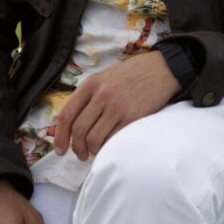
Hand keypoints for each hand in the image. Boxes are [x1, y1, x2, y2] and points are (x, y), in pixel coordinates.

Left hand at [54, 50, 179, 159]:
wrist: (164, 68)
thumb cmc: (134, 74)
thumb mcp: (106, 76)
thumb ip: (90, 95)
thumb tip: (74, 121)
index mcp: (91, 84)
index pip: (66, 115)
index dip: (60, 136)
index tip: (60, 149)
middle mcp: (102, 95)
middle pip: (78, 130)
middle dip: (77, 148)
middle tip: (81, 155)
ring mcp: (117, 106)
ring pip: (94, 138)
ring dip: (92, 150)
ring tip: (96, 152)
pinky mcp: (133, 116)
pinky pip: (113, 139)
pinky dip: (108, 147)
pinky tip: (111, 146)